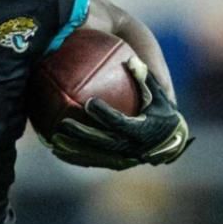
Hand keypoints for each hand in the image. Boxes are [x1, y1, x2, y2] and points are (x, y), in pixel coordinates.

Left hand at [46, 57, 191, 169]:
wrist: (168, 140)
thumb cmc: (160, 110)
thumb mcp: (157, 93)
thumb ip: (145, 78)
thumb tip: (131, 60)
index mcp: (142, 131)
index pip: (121, 123)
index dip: (105, 115)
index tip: (89, 103)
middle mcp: (132, 148)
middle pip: (103, 143)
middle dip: (83, 135)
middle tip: (64, 124)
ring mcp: (122, 158)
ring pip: (95, 156)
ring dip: (73, 150)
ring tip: (53, 140)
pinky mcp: (114, 163)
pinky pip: (92, 161)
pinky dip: (74, 157)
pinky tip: (56, 150)